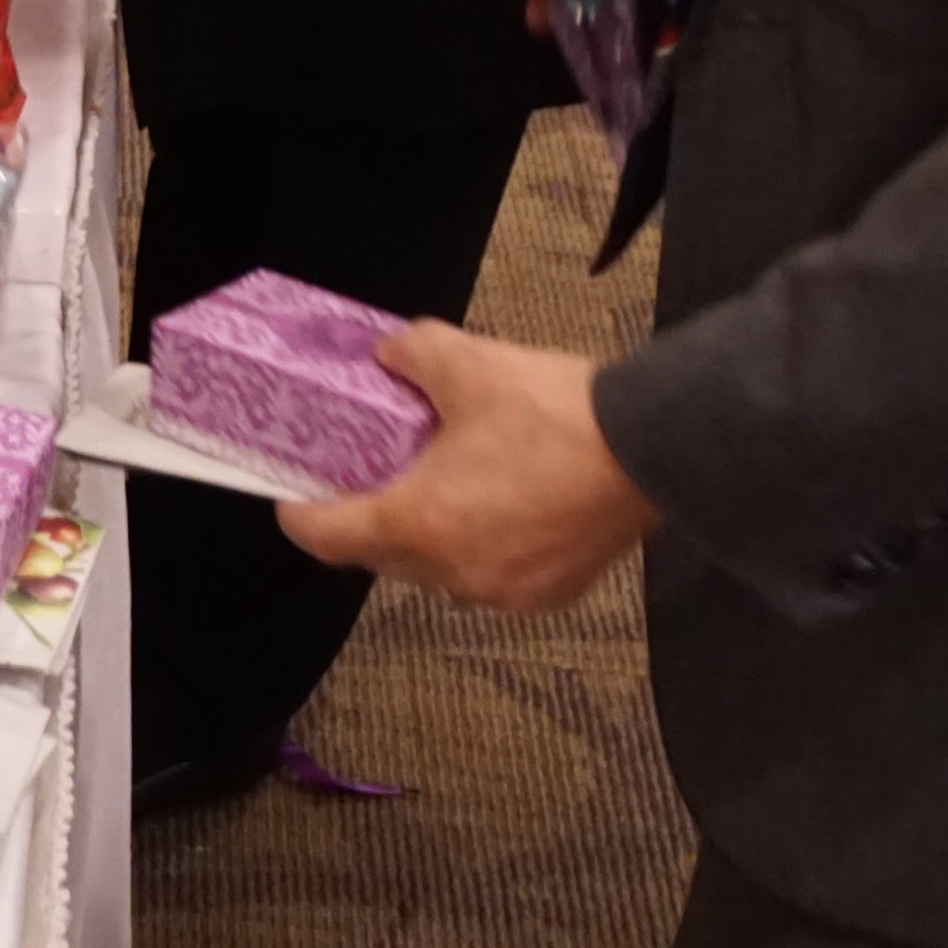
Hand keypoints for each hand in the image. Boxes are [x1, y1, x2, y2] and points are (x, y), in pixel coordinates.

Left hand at [277, 321, 657, 611]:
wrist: (655, 447)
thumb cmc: (557, 412)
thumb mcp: (465, 362)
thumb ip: (408, 354)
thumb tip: (388, 355)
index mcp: (419, 525)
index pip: (327, 538)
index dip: (301, 514)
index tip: (292, 494)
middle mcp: (455, 573)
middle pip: (382, 555)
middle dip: (369, 518)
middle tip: (369, 475)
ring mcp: (505, 591)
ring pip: (438, 569)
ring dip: (429, 534)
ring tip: (439, 484)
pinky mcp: (551, 593)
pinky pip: (491, 576)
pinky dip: (481, 546)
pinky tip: (495, 505)